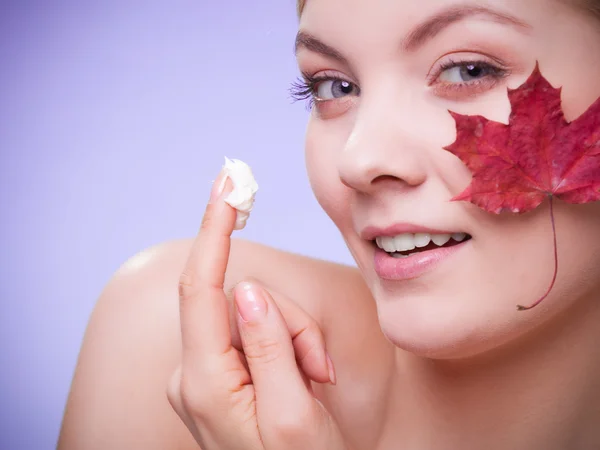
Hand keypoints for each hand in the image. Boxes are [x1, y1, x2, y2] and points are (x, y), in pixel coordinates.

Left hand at [167, 169, 346, 449]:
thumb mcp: (294, 414)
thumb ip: (268, 347)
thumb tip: (245, 289)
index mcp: (205, 383)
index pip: (200, 288)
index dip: (214, 230)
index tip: (227, 184)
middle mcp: (194, 372)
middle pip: (243, 303)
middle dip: (290, 322)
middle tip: (318, 367)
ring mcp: (207, 373)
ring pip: (257, 315)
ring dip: (295, 339)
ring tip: (314, 380)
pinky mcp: (223, 371)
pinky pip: (258, 332)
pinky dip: (290, 346)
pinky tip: (304, 380)